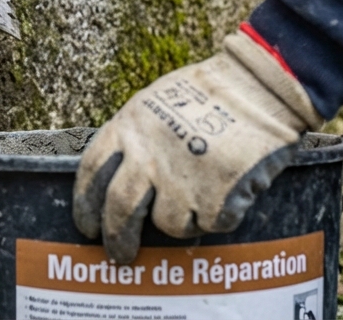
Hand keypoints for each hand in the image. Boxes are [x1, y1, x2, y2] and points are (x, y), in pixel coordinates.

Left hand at [73, 27, 323, 262]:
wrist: (257, 86)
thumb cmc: (207, 93)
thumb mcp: (153, 104)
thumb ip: (134, 139)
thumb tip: (119, 180)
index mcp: (128, 128)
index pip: (91, 174)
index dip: (85, 206)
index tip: (88, 227)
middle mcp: (148, 155)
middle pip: (120, 210)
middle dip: (118, 239)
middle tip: (122, 256)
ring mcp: (181, 177)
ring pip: (168, 223)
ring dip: (183, 219)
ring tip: (202, 195)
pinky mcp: (217, 195)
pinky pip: (210, 224)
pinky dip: (220, 215)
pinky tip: (229, 191)